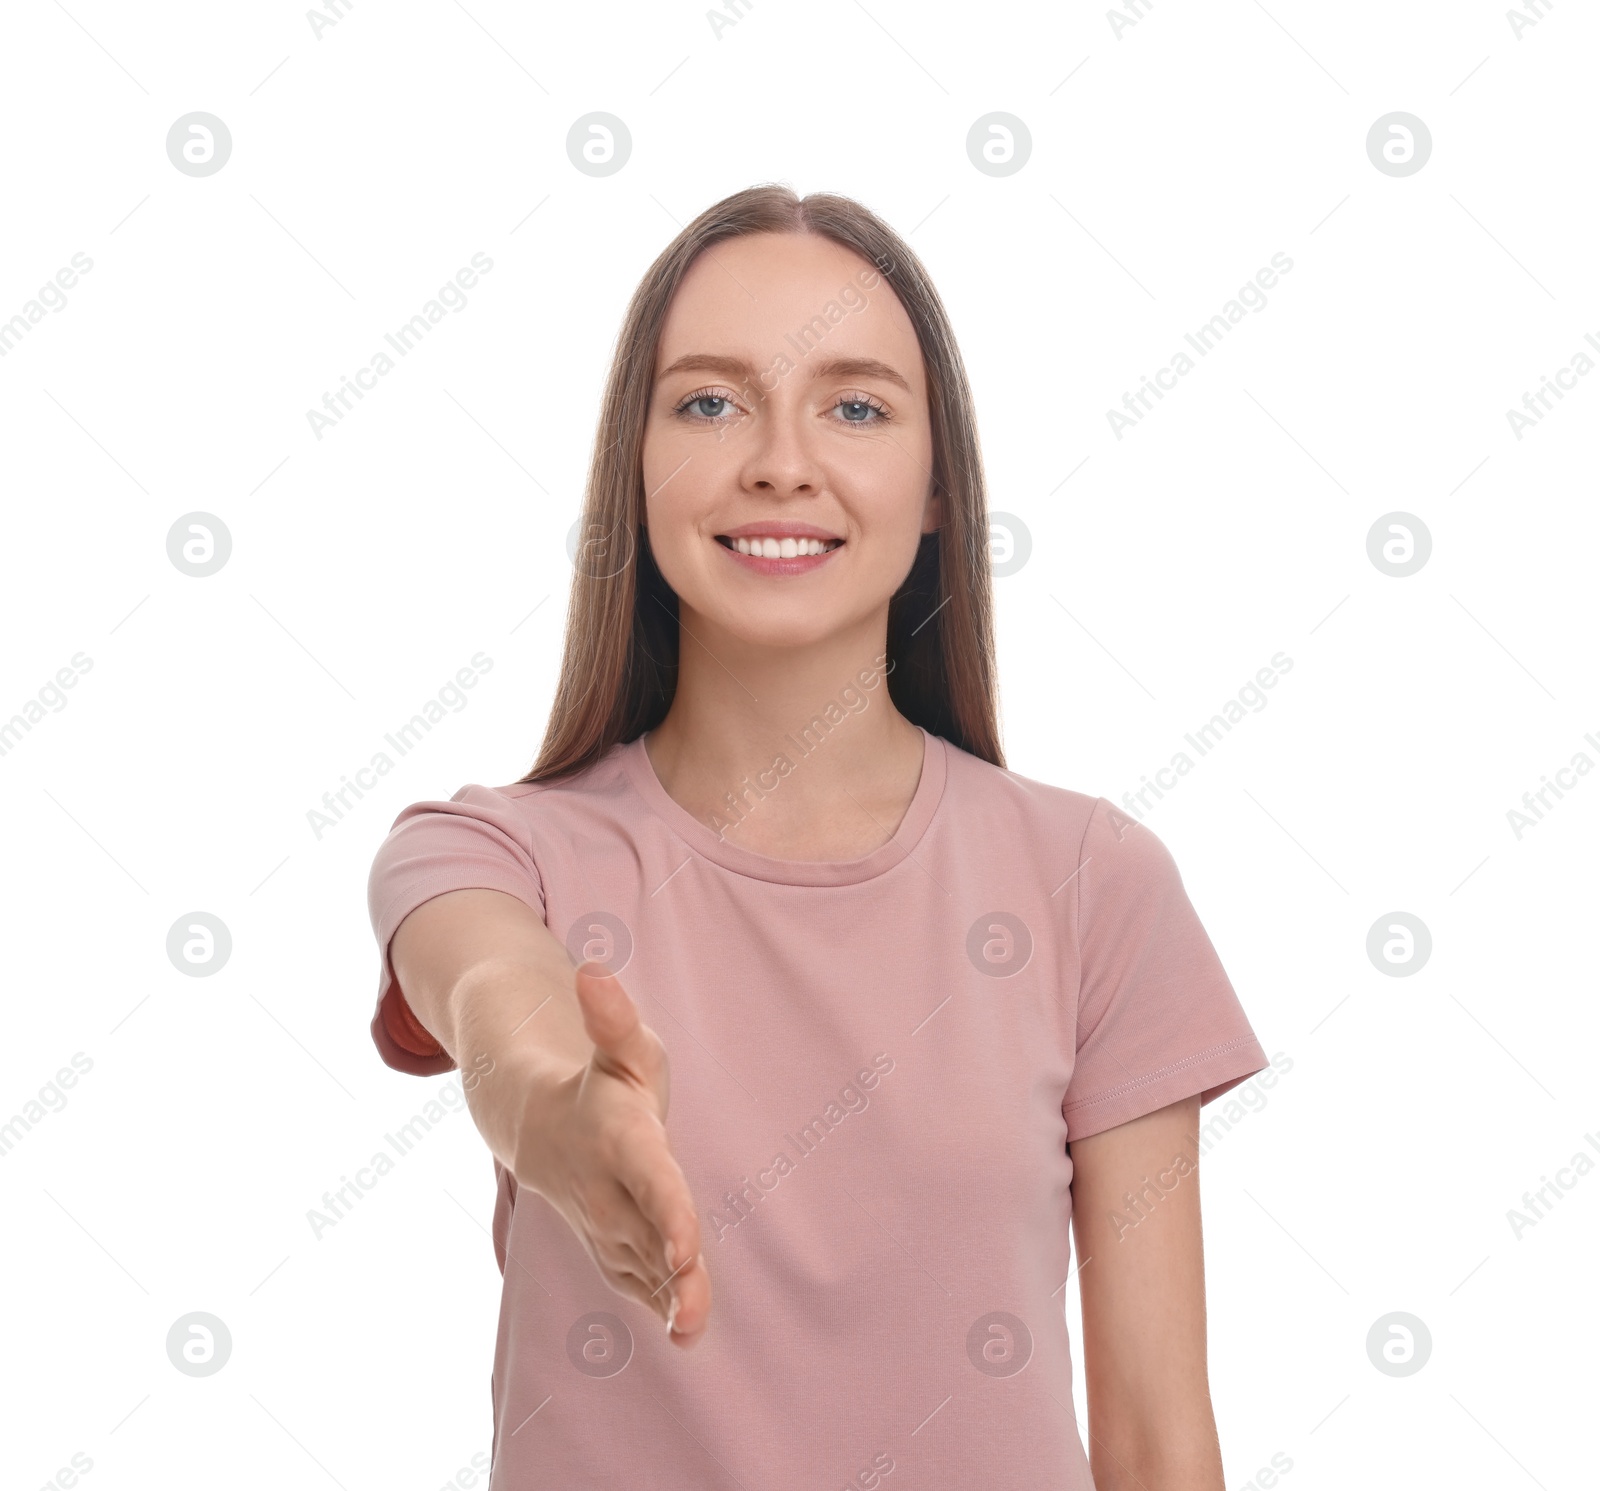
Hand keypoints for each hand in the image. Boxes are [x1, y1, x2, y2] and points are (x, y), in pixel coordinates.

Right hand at [510, 960, 709, 1347]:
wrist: (542, 1126)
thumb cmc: (603, 1082)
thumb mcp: (620, 1045)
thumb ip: (612, 1017)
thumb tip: (591, 969)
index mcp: (620, 1139)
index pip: (650, 1181)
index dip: (667, 1215)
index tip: (686, 1248)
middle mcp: (608, 1189)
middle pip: (645, 1238)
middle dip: (671, 1276)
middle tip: (693, 1315)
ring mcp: (605, 1223)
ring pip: (641, 1269)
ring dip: (668, 1301)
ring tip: (694, 1330)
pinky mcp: (611, 1245)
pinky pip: (635, 1281)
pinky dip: (657, 1305)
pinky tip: (687, 1330)